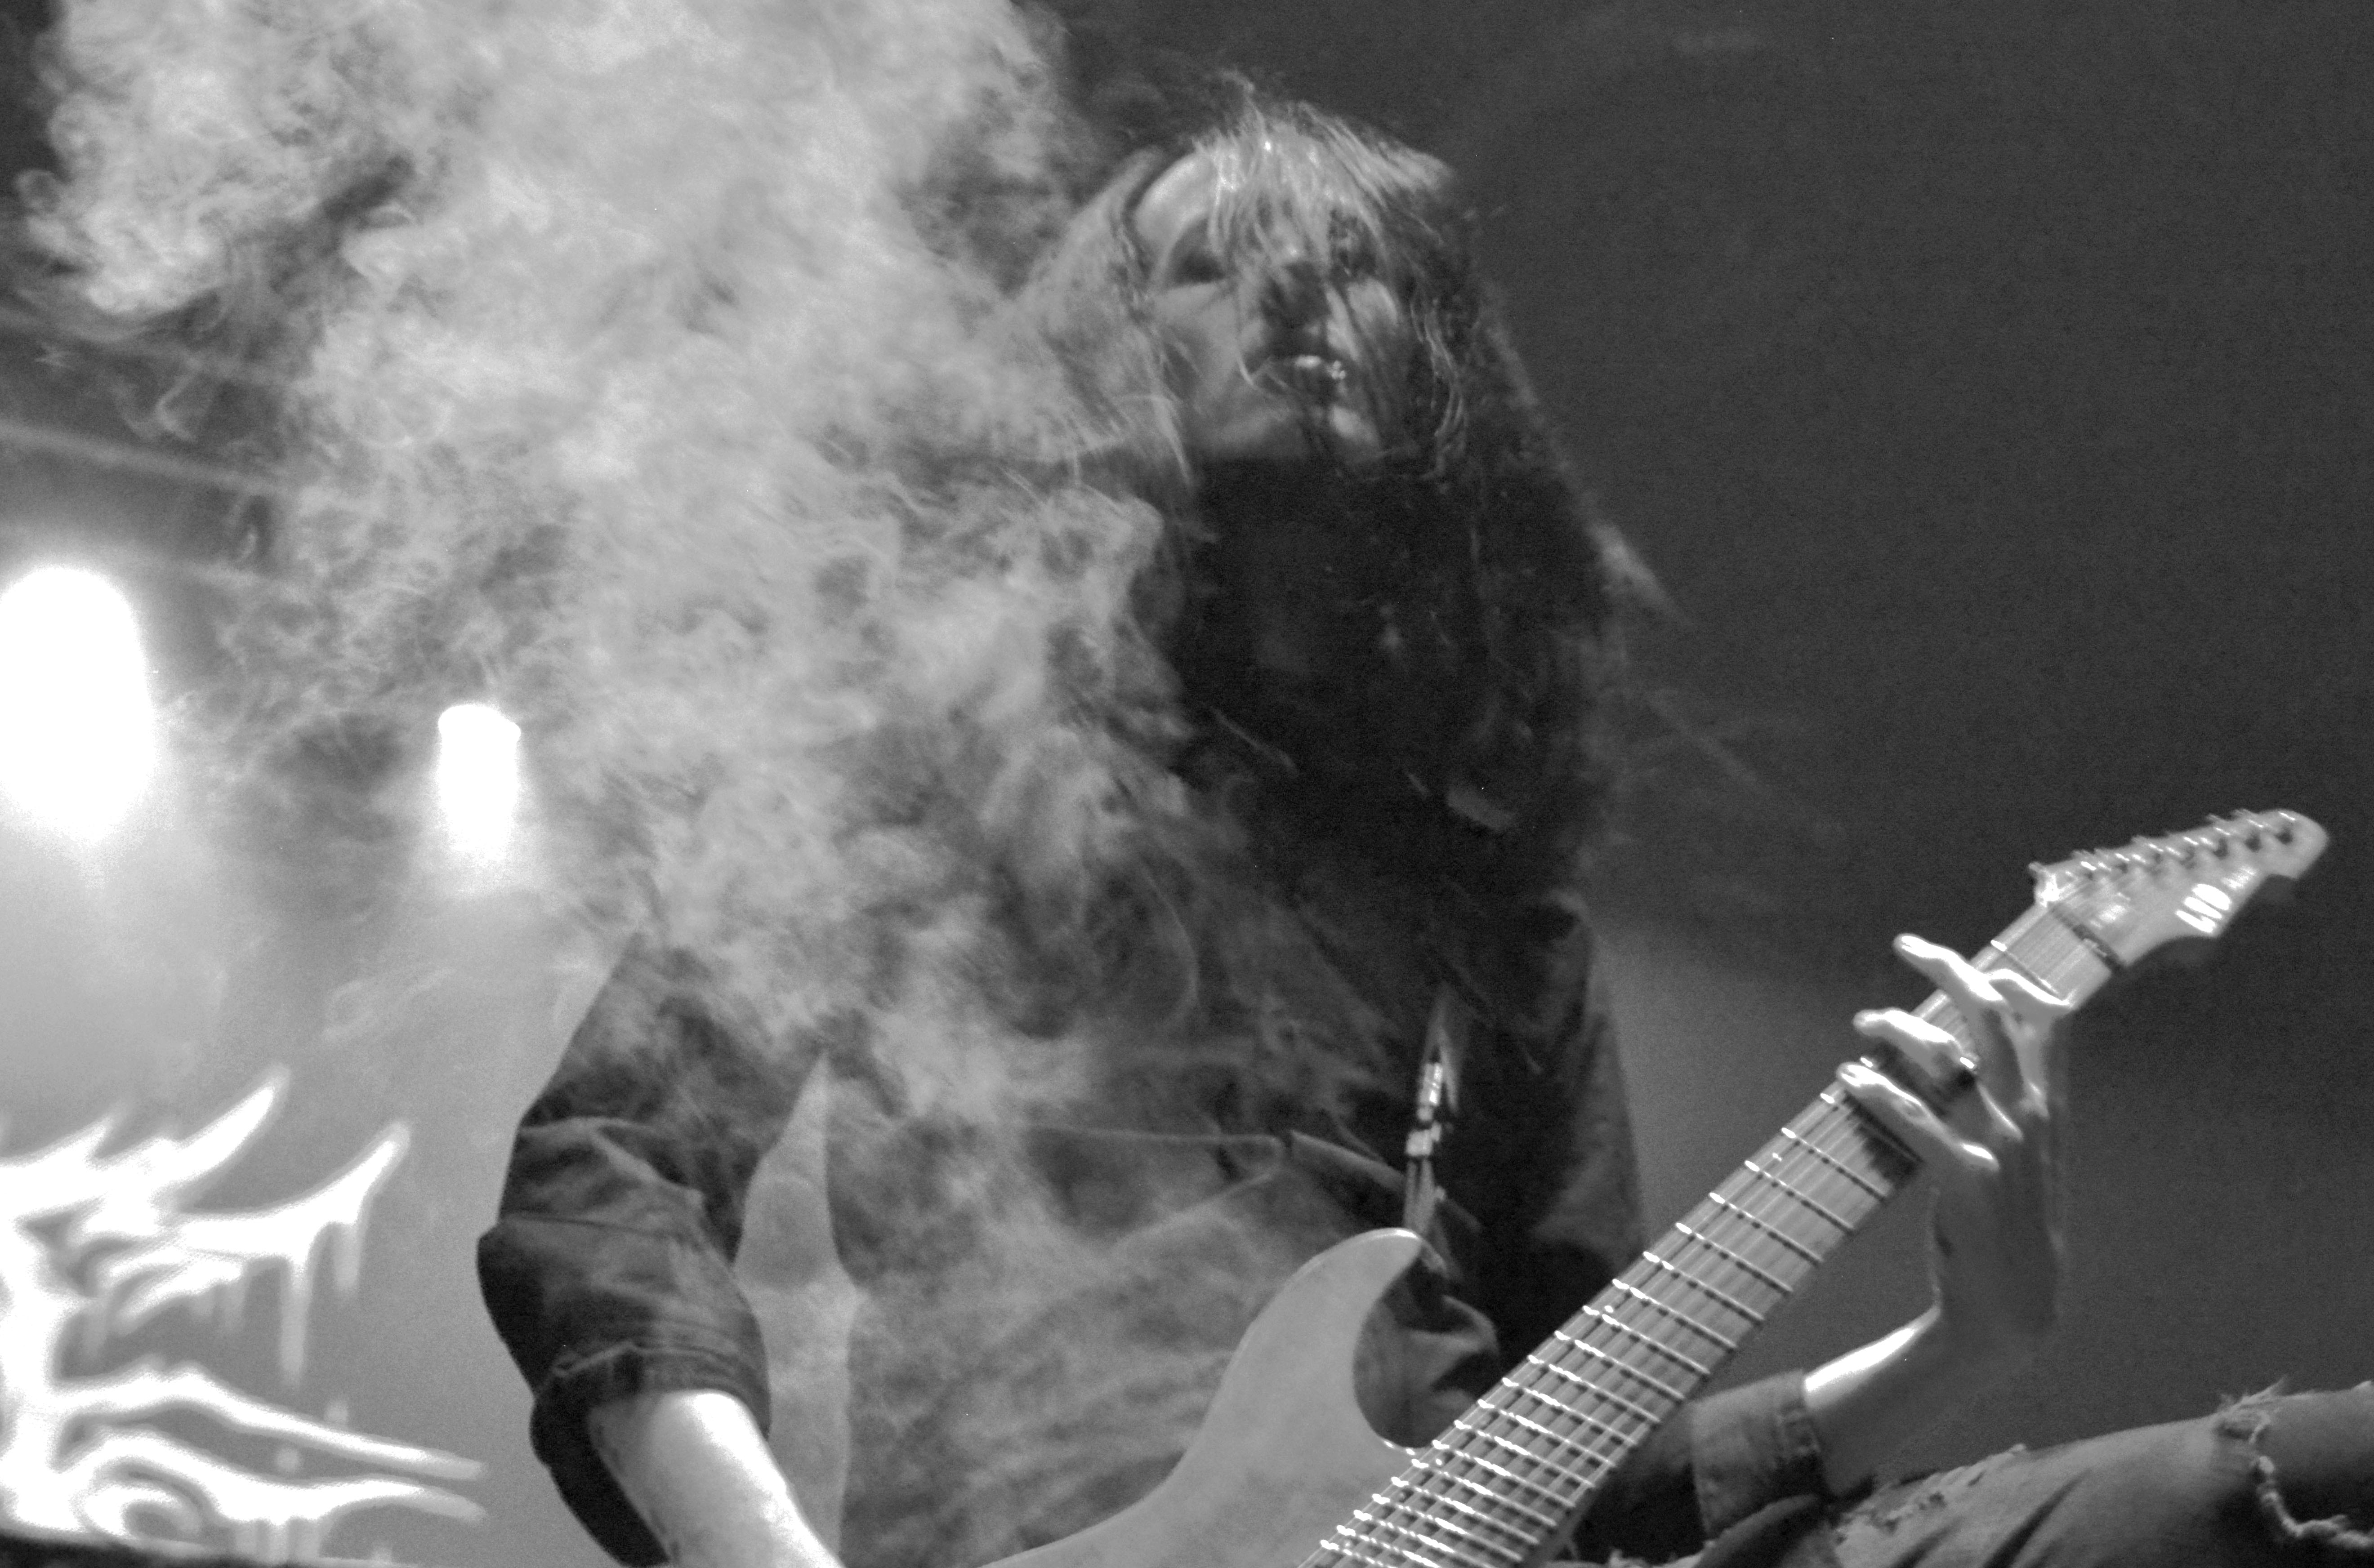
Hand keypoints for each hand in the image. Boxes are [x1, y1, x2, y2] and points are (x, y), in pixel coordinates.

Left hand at [1837, 933, 2073, 1359]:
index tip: (1968, 961)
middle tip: (1907, 947)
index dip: (2009, 977)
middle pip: (1993, 1015)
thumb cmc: (2012, 1229)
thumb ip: (2016, 1107)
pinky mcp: (1966, 1179)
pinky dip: (1875, 1090)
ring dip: (1895, 1027)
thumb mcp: (2032, 1161)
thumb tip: (1979, 1056)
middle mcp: (2032, 1118)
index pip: (2048, 1020)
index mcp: (2052, 1111)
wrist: (2013, 1311)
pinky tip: (1849, 1077)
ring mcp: (2002, 1147)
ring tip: (1863, 1023)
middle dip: (1949, 968)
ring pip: (1945, 1056)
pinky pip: (1912, 1117)